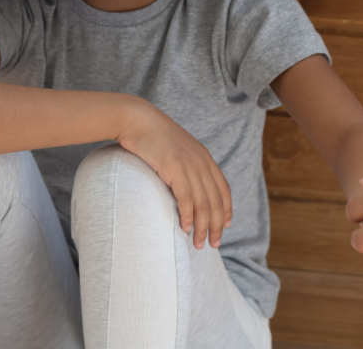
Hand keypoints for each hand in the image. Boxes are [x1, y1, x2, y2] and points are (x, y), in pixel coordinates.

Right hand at [117, 99, 231, 249]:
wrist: (136, 119)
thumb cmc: (150, 135)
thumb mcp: (174, 149)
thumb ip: (183, 165)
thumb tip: (182, 184)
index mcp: (204, 157)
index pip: (223, 188)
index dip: (226, 209)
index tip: (225, 226)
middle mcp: (201, 162)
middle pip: (216, 201)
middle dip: (216, 226)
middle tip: (213, 244)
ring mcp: (189, 165)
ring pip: (203, 204)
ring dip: (203, 227)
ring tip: (199, 244)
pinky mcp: (175, 169)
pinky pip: (187, 199)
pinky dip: (188, 216)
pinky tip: (185, 228)